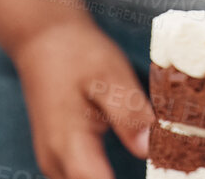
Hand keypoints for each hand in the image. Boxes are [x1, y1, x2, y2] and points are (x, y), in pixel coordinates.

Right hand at [12, 19, 151, 178]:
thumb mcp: (111, 75)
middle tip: (162, 165)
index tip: (160, 172)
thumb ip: (129, 115)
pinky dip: (102, 176)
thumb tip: (150, 149)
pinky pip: (81, 178)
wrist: (42, 38)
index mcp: (69, 145)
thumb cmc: (77, 53)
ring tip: (154, 166)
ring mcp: (52, 163)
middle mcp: (55, 163)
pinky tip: (126, 157)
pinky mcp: (56, 157)